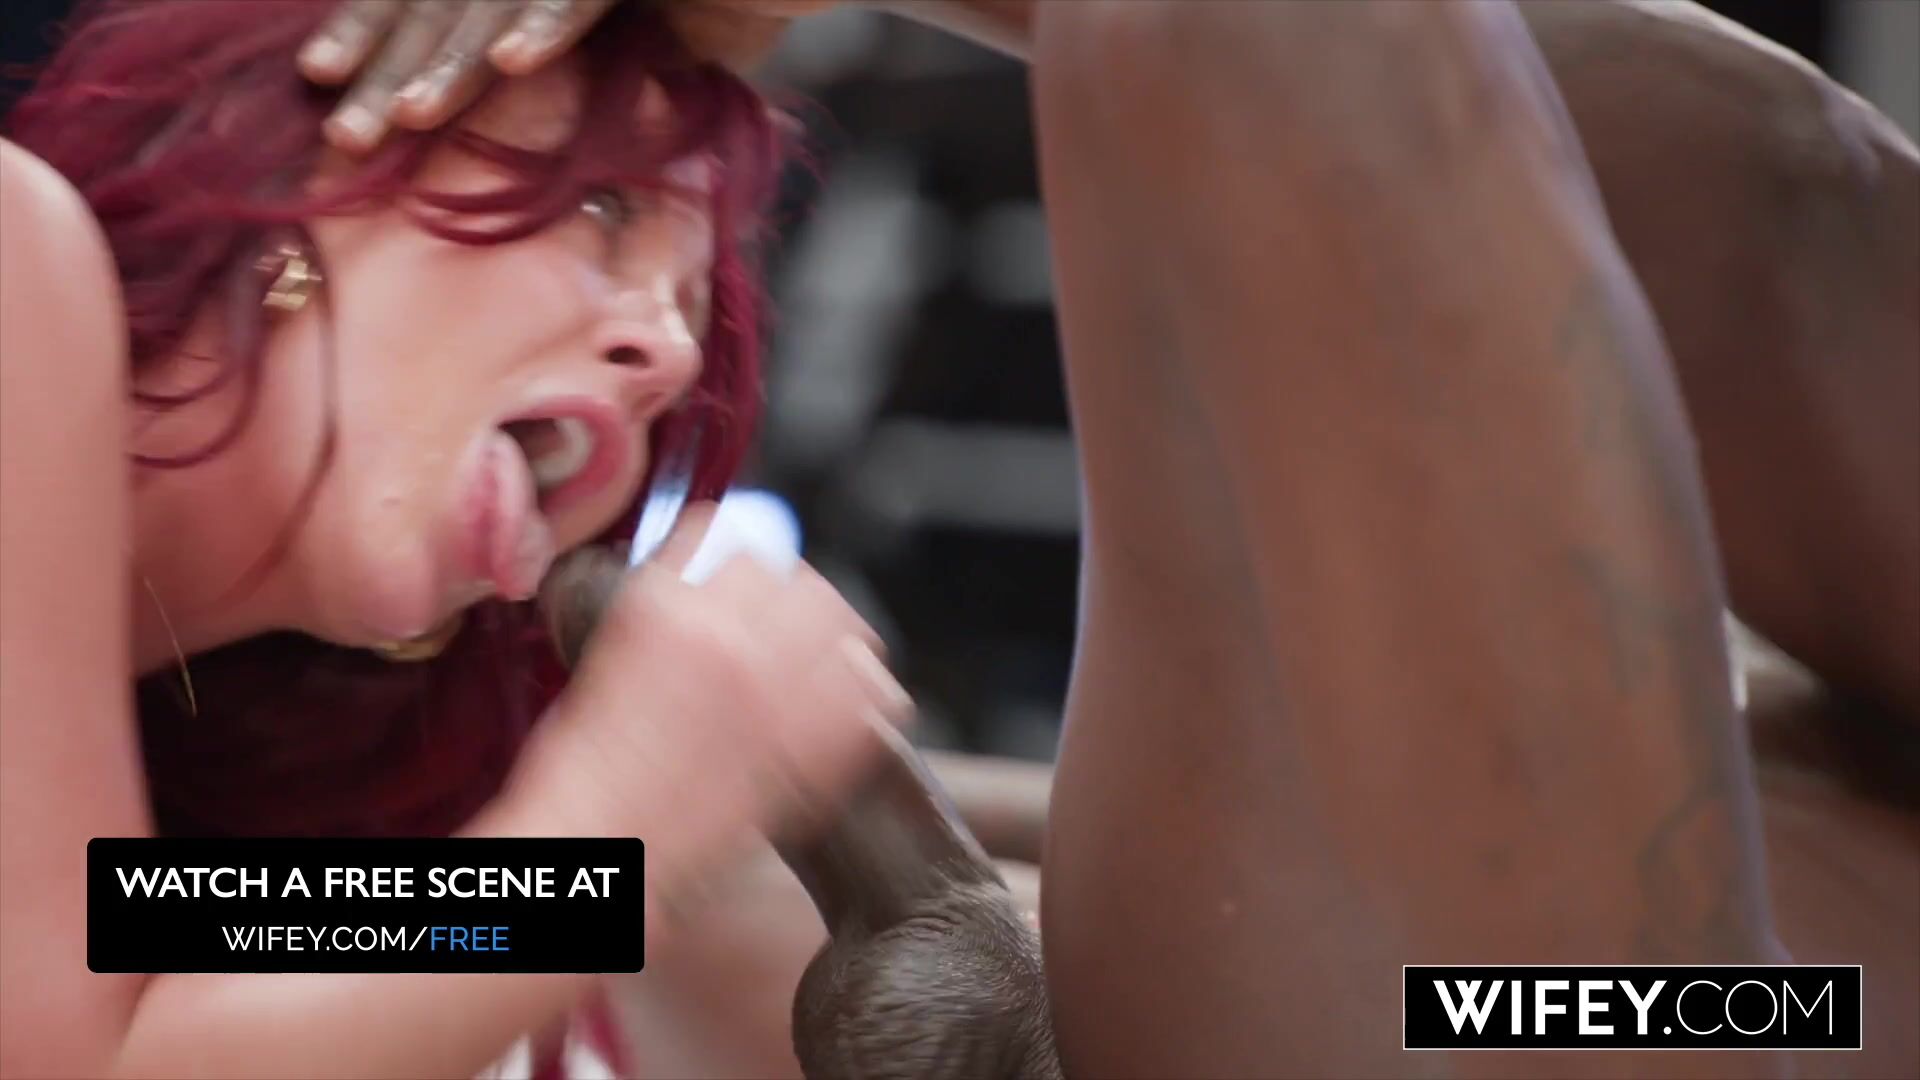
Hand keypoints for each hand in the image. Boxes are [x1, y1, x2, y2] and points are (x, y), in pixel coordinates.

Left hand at [299, 0, 836, 152]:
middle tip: (342, 130)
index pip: (437, 3)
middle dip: (389, 65)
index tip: (329, 100)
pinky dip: (551, 18)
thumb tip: (566, 155)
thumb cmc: (748, 0)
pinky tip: (514, 63)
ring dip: (450, 56)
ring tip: (403, 116)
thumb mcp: (662, 55)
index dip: (377, 41)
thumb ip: (604, 86)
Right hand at [511, 504, 911, 922]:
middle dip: (797, 601)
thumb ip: (670, 611)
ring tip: (823, 671)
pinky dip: (865, 703)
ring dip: (835, 642)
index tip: (753, 585)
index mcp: (667, 603)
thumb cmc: (588, 775)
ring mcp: (778, 685)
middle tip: (792, 633)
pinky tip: (844, 718)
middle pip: (799, 576)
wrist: (604, 848)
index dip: (749, 566)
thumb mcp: (610, 657)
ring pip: (843, 624)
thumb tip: (709, 596)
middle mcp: (729, 631)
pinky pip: (873, 696)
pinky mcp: (814, 743)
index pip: (737, 537)